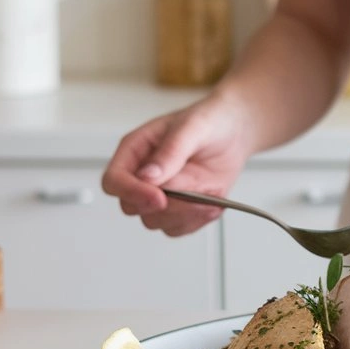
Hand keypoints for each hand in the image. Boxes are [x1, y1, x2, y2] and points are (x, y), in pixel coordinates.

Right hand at [101, 92, 253, 236]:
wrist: (235, 132)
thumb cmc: (211, 121)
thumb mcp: (194, 128)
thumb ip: (171, 151)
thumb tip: (148, 176)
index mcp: (136, 151)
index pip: (114, 181)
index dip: (131, 193)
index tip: (159, 198)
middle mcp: (143, 176)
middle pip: (132, 207)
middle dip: (163, 206)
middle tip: (193, 193)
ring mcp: (161, 194)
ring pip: (155, 221)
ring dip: (184, 213)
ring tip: (208, 192)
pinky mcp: (179, 208)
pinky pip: (178, 228)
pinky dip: (197, 219)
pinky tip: (212, 201)